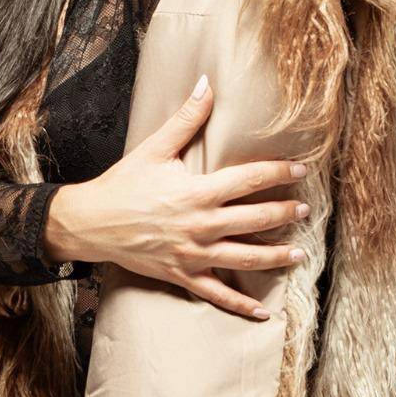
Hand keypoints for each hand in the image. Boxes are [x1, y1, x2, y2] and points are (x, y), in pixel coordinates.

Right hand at [44, 74, 310, 318]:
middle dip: (284, 214)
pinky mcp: (182, 275)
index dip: (279, 173)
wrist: (90, 223)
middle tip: (305, 211)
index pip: (249, 180)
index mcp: (197, 191)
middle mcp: (200, 225)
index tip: (301, 171)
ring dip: (274, 257)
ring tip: (298, 254)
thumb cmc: (122, 185)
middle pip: (255, 220)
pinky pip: (216, 293)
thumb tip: (207, 84)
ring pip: (244, 258)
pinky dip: (239, 305)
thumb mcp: (155, 148)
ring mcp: (192, 254)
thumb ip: (186, 118)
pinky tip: (262, 312)